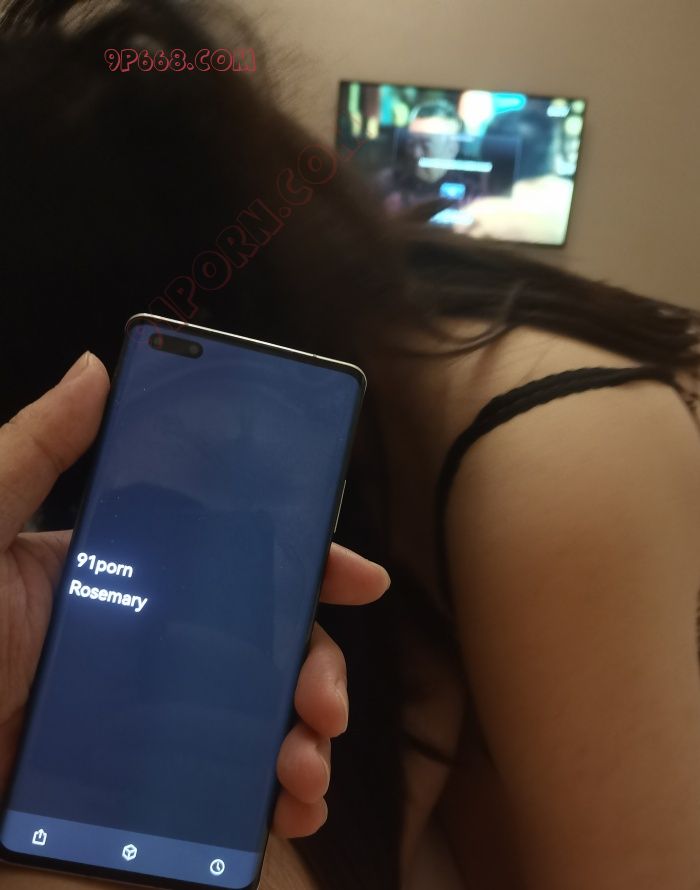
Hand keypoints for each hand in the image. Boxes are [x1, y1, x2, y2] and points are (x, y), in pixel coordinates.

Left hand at [0, 352, 388, 838]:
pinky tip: (289, 811)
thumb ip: (33, 453)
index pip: (237, 566)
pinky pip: (227, 795)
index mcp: (133, 585)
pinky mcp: (143, 795)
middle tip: (328, 705)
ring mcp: (154, 723)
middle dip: (319, 669)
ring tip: (303, 772)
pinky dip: (273, 805)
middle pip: (269, 650)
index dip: (307, 568)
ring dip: (305, 744)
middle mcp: (156, 649)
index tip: (359, 578)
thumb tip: (95, 368)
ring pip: (262, 723)